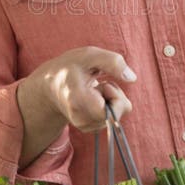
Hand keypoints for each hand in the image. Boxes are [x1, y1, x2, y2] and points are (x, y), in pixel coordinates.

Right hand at [17, 46, 136, 166]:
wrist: (51, 84)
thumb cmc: (72, 66)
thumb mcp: (90, 55)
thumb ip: (112, 62)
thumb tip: (132, 79)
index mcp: (77, 100)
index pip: (109, 113)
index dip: (115, 95)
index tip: (105, 83)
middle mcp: (79, 118)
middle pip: (116, 116)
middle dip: (115, 97)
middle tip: (100, 84)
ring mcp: (83, 126)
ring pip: (115, 118)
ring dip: (111, 101)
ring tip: (94, 90)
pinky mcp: (88, 128)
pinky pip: (110, 120)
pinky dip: (107, 107)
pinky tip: (94, 98)